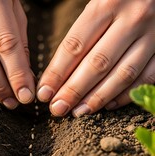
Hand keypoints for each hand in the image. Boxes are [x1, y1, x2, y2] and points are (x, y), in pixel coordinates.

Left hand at [37, 0, 154, 116]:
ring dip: (97, 98)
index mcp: (108, 3)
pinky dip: (126, 95)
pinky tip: (108, 106)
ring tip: (78, 112)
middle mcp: (133, 19)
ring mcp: (153, 35)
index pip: (74, 47)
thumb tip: (57, 73)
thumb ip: (80, 33)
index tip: (44, 93)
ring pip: (122, 75)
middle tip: (57, 108)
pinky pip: (147, 78)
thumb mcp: (98, 3)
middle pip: (96, 65)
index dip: (56, 74)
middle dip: (73, 91)